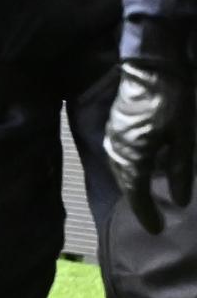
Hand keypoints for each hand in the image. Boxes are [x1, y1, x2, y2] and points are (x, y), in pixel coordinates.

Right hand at [110, 58, 196, 230]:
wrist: (151, 67)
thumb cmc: (172, 103)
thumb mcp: (184, 139)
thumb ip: (180, 171)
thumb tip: (178, 202)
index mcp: (134, 156)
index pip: (136, 193)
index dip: (146, 214)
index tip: (156, 230)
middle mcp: (117, 151)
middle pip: (124, 184)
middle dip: (137, 203)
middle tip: (151, 219)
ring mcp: (112, 138)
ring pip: (119, 171)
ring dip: (131, 186)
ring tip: (144, 199)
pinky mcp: (114, 127)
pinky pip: (117, 157)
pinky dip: (127, 170)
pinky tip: (138, 171)